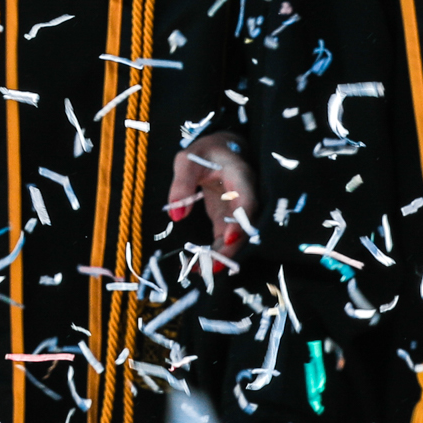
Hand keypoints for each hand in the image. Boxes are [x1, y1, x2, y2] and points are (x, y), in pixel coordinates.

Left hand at [170, 136, 256, 257]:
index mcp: (240, 175)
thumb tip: (175, 216)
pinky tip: (197, 265)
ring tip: (199, 270)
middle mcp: (245, 196)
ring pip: (237, 238)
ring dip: (221, 256)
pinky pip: (226, 240)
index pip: (247, 201)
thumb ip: (181, 184)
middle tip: (211, 267)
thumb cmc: (205, 153)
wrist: (221, 151)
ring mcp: (238, 211)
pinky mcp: (229, 220)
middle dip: (231, 249)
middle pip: (246, 227)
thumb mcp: (187, 160)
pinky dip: (214, 253)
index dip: (240, 221)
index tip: (228, 239)